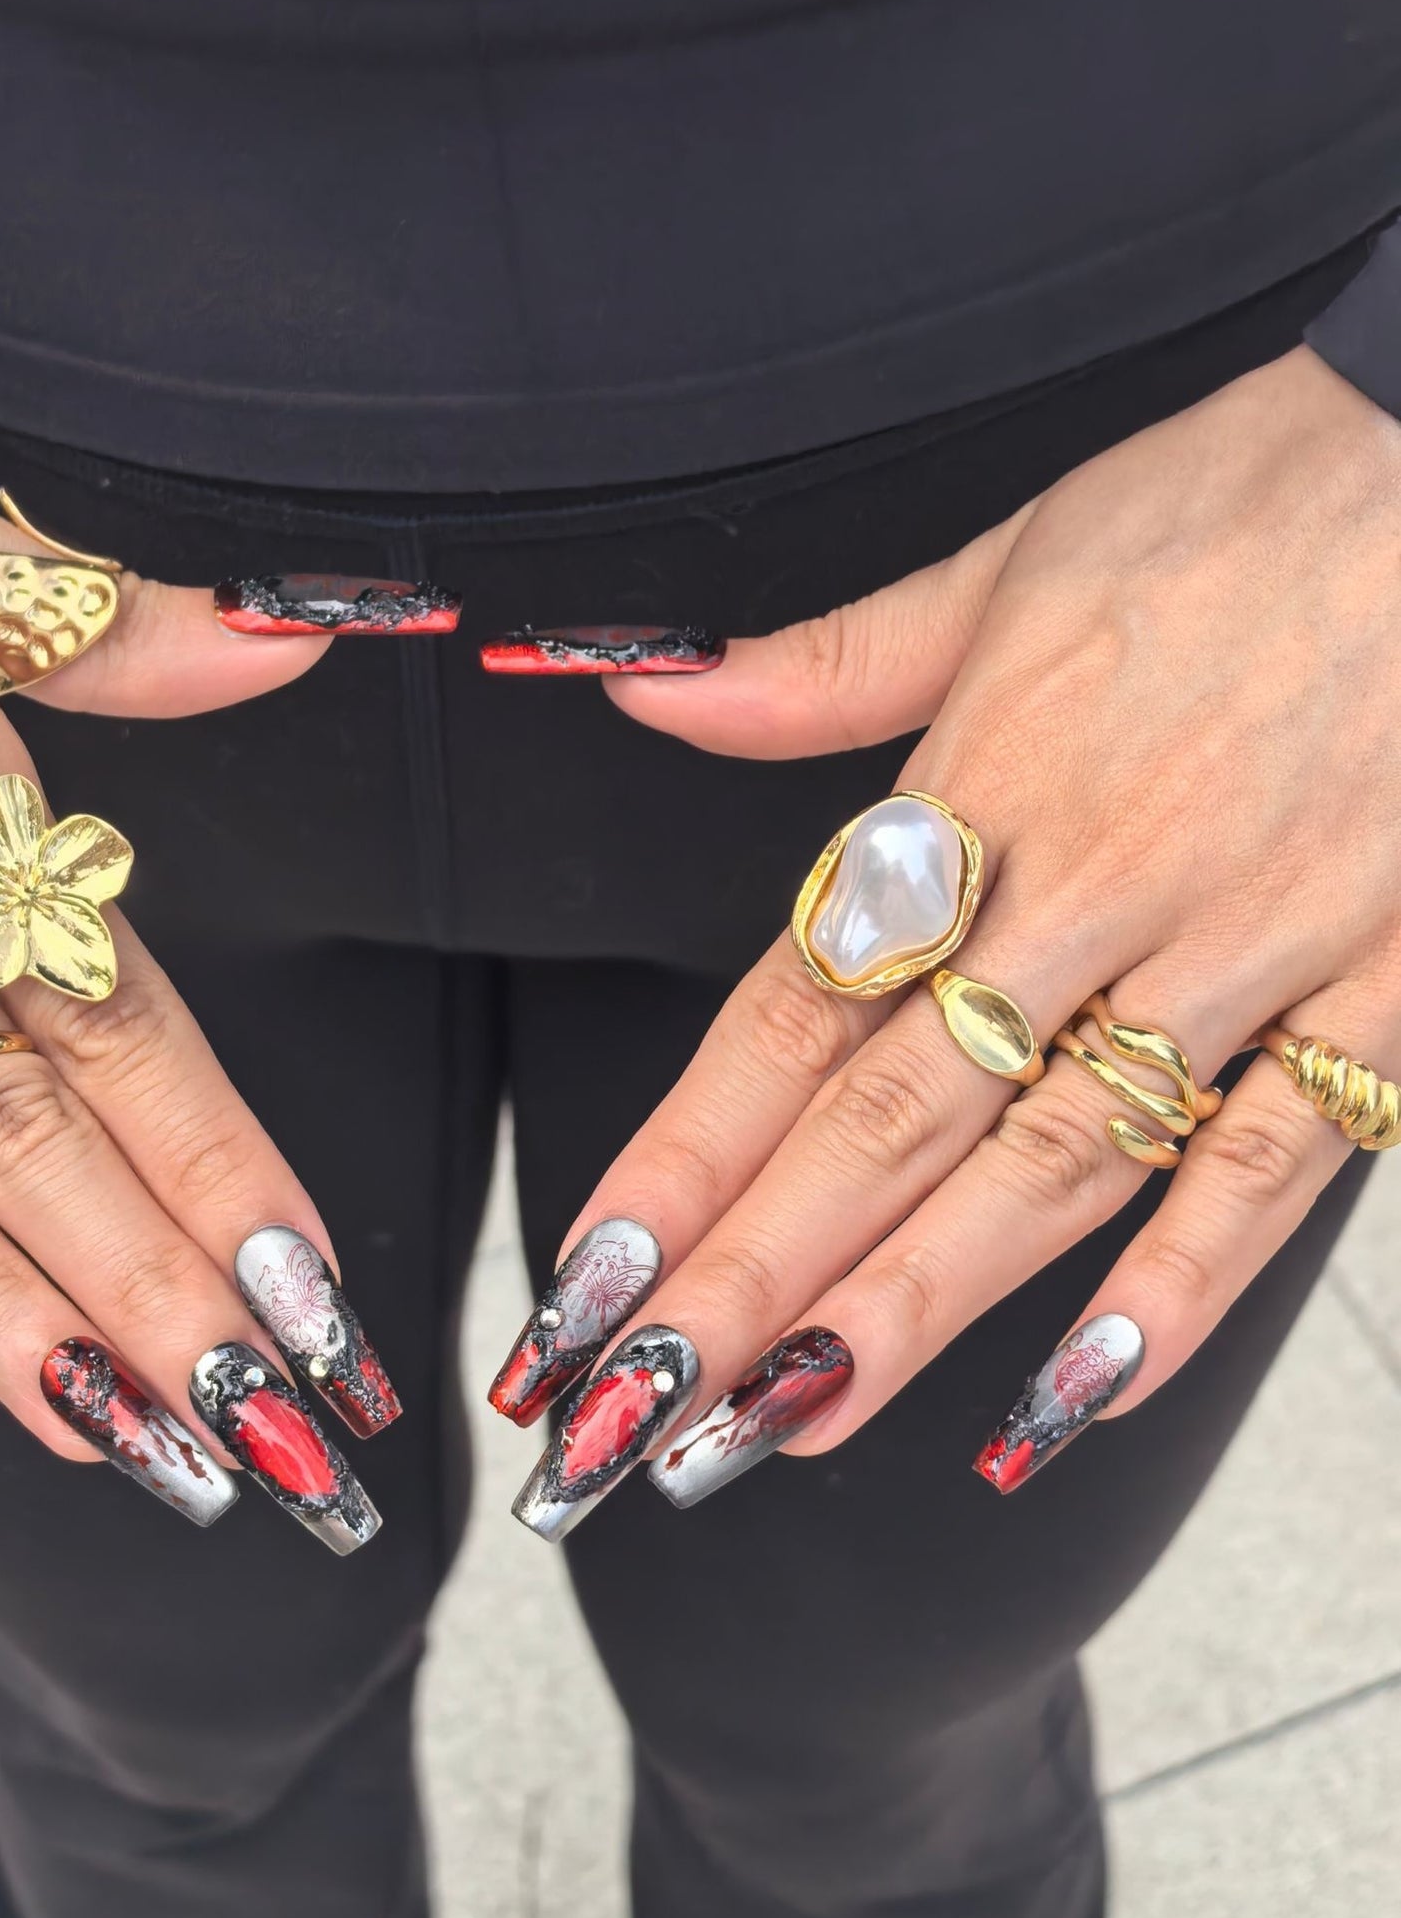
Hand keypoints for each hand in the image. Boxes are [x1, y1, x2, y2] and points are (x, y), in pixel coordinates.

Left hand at [502, 343, 1400, 1525]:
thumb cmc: (1243, 498)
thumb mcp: (1010, 555)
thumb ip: (821, 665)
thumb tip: (645, 692)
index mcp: (985, 787)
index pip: (793, 1009)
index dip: (685, 1151)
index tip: (595, 1271)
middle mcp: (1096, 888)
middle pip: (889, 1119)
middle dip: (755, 1275)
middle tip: (642, 1409)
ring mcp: (1244, 950)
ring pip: (1050, 1167)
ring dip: (914, 1308)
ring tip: (791, 1419)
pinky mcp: (1386, 982)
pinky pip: (1280, 1166)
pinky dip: (1181, 1284)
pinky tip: (1079, 1396)